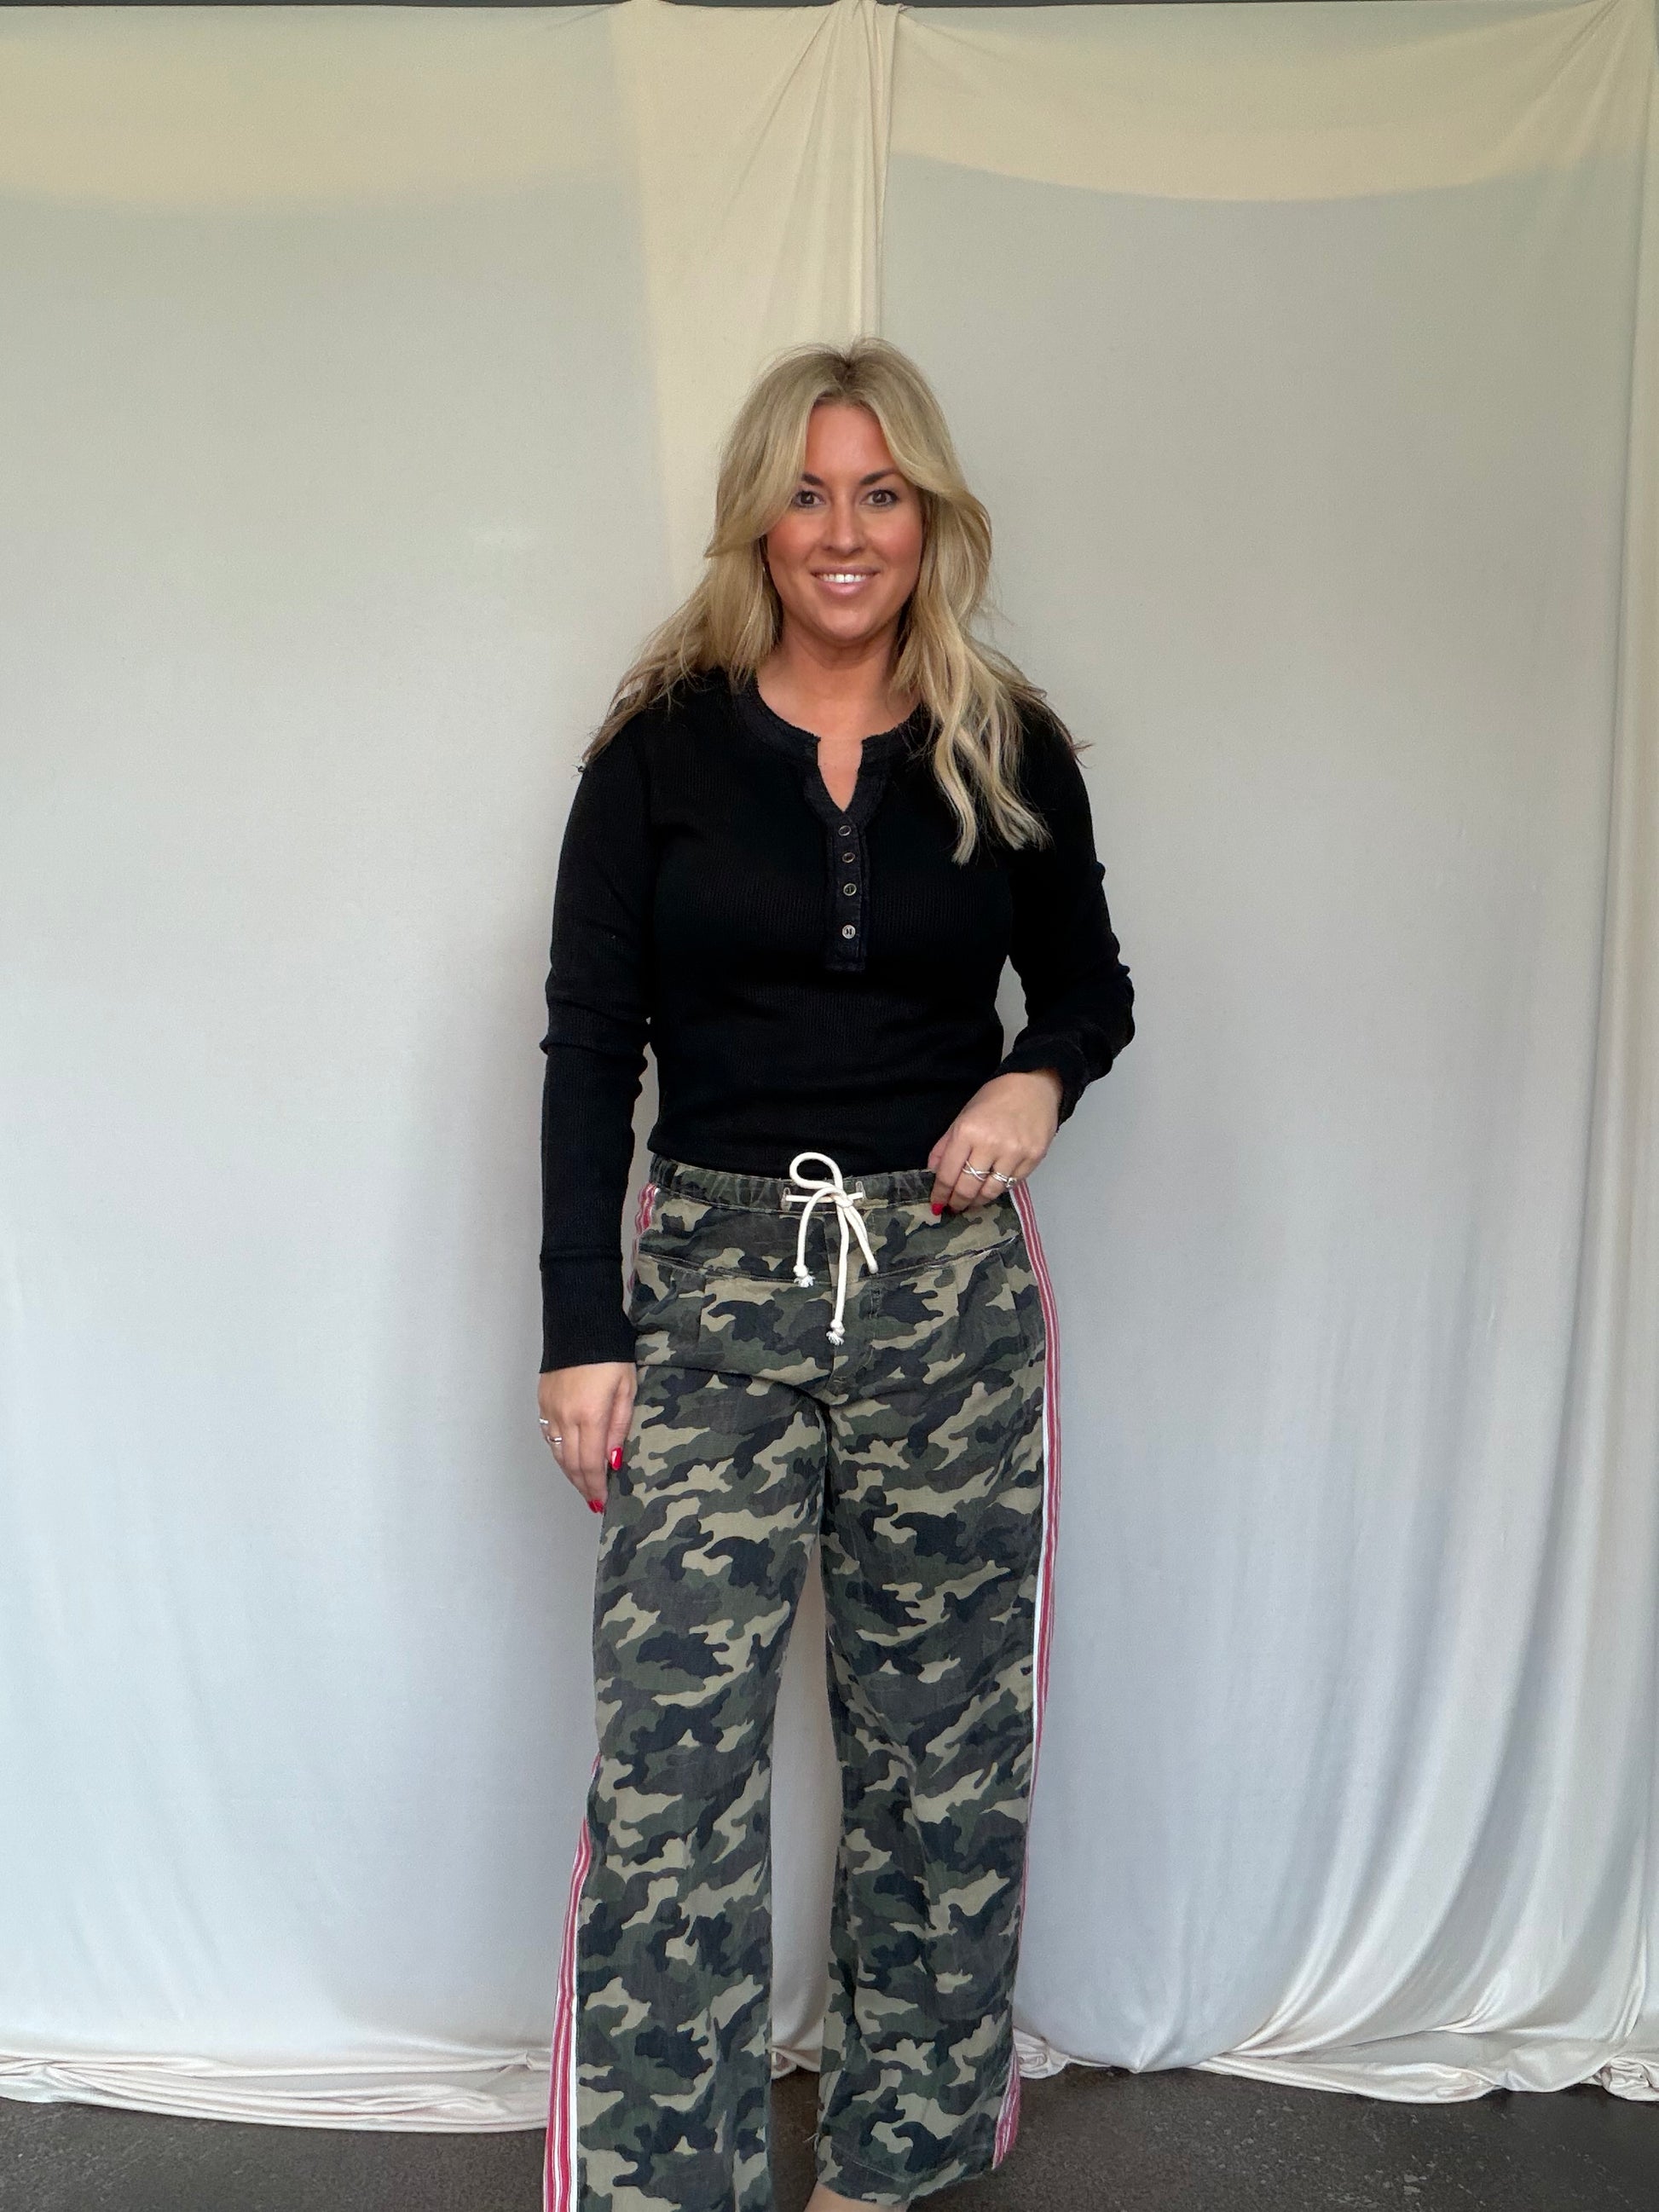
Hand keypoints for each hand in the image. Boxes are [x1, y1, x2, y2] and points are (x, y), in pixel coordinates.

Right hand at [537, 1361, 634, 1507]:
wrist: (580, 1324)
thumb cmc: (612, 1354)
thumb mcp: (627, 1389)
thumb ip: (620, 1427)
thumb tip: (613, 1461)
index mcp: (590, 1416)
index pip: (590, 1464)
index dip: (595, 1488)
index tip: (602, 1503)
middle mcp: (565, 1417)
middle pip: (571, 1464)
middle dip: (583, 1486)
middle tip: (593, 1501)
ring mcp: (551, 1410)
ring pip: (558, 1453)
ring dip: (570, 1472)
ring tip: (583, 1485)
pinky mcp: (543, 1401)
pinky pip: (550, 1436)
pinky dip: (560, 1452)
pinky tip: (569, 1457)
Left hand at [928, 1069, 1062, 1212]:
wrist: (1033, 1085)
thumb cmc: (995, 1098)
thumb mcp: (963, 1116)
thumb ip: (946, 1145)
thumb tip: (933, 1171)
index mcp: (968, 1132)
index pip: (948, 1174)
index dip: (941, 1193)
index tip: (937, 1203)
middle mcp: (991, 1145)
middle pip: (968, 1187)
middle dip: (958, 1202)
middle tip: (954, 1207)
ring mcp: (1015, 1153)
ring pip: (991, 1191)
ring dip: (978, 1201)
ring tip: (972, 1202)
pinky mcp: (1033, 1158)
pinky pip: (1012, 1184)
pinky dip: (1000, 1188)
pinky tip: (992, 1187)